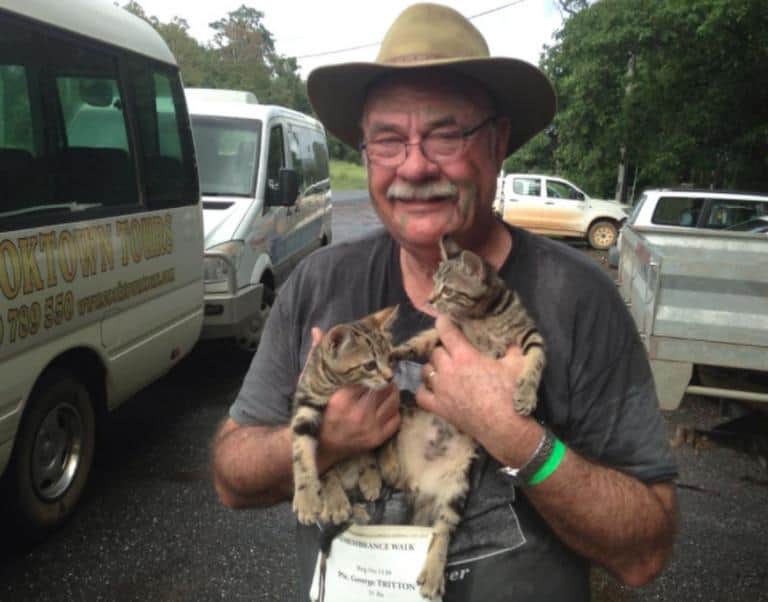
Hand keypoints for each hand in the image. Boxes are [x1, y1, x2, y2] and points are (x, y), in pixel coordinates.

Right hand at [307, 328, 400, 464]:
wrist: (319, 447)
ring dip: (390, 392)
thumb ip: (318, 358)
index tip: (375, 361)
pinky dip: (393, 409)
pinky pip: (396, 418)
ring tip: (383, 387)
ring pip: (394, 400)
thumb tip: (318, 330)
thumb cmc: (316, 411)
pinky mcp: (378, 439)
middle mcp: (359, 414)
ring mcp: (370, 428)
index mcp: (343, 398)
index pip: (368, 374)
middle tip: (381, 373)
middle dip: (384, 378)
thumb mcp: (313, 384)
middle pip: (385, 386)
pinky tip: (384, 406)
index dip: (374, 366)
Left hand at [415, 316, 539, 464]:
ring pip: (426, 370)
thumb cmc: (510, 394)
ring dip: (433, 367)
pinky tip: (430, 387)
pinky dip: (424, 389)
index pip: (447, 332)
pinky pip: (421, 394)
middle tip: (453, 352)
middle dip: (443, 349)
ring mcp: (440, 389)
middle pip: (436, 352)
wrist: (503, 426)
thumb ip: (513, 349)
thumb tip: (513, 339)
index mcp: (465, 356)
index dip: (443, 323)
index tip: (442, 319)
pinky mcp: (438, 407)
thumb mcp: (517, 365)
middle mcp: (448, 370)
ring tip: (441, 369)